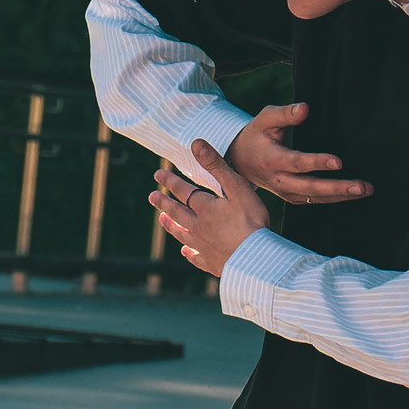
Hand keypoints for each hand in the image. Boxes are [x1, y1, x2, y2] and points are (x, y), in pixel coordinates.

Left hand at [151, 139, 267, 277]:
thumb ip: (216, 166)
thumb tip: (196, 145)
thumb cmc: (251, 222)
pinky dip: (189, 253)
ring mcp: (203, 246)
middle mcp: (199, 227)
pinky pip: (196, 257)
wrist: (255, 259)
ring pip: (182, 234)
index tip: (158, 174)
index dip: (171, 181)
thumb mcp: (237, 188)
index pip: (183, 191)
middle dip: (164, 202)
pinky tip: (186, 252)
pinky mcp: (212, 263)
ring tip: (161, 219)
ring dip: (171, 225)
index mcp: (205, 208)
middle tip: (152, 196)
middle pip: (177, 212)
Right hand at [226, 102, 369, 205]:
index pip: (298, 163)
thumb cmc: (256, 135)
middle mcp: (279, 180)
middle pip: (311, 187)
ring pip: (316, 197)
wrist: (239, 160)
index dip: (318, 162)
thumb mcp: (264, 119)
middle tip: (362, 186)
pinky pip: (314, 200)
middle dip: (338, 187)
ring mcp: (285, 191)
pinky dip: (334, 199)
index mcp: (272, 159)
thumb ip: (284, 113)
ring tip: (366, 190)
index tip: (339, 161)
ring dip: (342, 195)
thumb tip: (305, 108)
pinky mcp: (292, 197)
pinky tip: (353, 195)